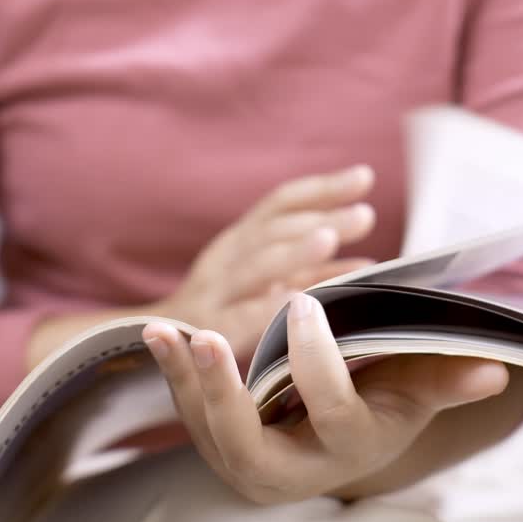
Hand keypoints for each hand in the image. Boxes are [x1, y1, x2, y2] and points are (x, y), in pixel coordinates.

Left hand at [142, 294, 511, 503]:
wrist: (339, 441)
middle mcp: (290, 471)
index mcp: (345, 452)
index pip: (332, 413)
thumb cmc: (384, 406)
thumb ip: (446, 380)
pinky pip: (188, 411)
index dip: (319, 363)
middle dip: (222, 395)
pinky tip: (161, 333)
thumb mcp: (415, 395)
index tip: (305, 301)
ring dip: (183, 379)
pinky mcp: (216, 445)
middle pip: (248, 447)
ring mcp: (245, 463)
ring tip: (165, 329)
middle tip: (205, 339)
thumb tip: (497, 368)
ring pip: (205, 428)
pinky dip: (173, 374)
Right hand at [157, 166, 376, 361]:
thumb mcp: (264, 284)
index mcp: (241, 241)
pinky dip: (268, 306)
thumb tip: (367, 261)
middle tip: (365, 214)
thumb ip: (309, 271)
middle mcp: (227, 258)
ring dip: (291, 251)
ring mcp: (216, 292)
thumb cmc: (223, 311)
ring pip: (255, 266)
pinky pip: (240, 315)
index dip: (322, 188)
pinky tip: (298, 301)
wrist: (155, 345)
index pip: (282, 204)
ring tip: (328, 240)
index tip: (364, 176)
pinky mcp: (209, 329)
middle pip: (275, 230)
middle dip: (320, 218)